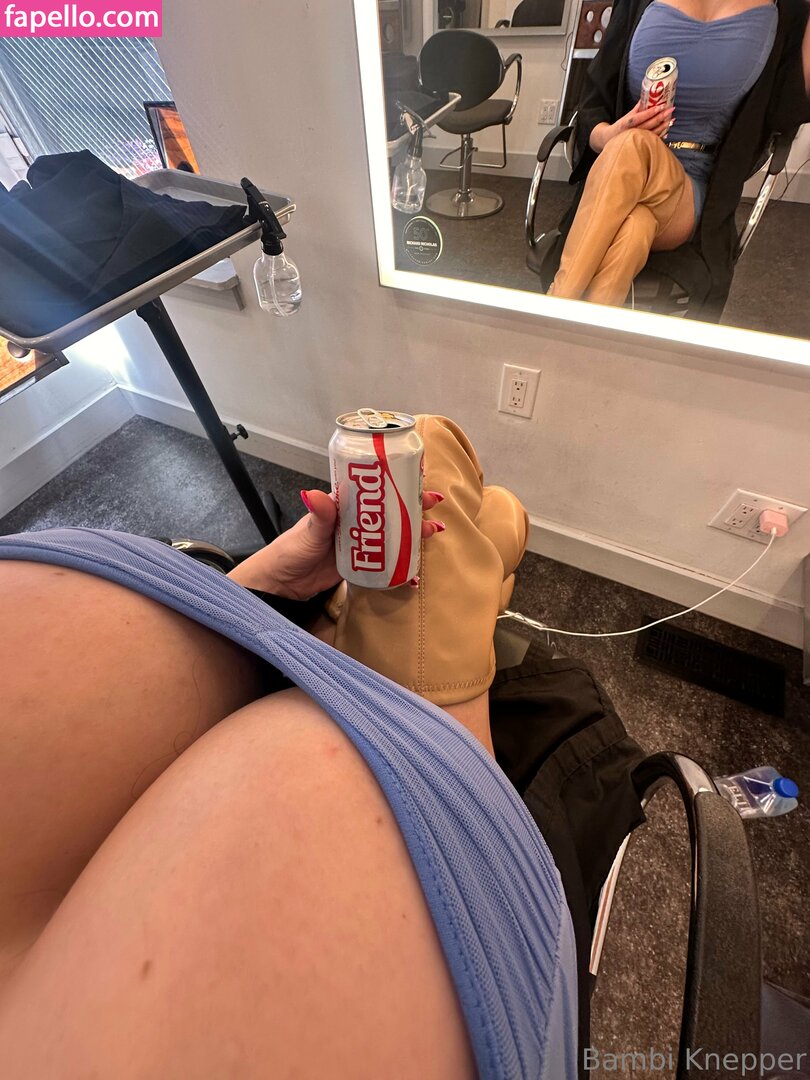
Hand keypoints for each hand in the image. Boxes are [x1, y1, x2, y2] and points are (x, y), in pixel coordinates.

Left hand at [227, 489, 445, 599]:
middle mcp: (356, 521)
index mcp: (344, 505)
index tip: (417, 479)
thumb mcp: (308, 530)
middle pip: (390, 510)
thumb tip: (315, 493)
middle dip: (413, 506)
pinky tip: (416, 571)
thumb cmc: (291, 550)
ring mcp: (362, 542)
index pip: (374, 489)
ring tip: (432, 532)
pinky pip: (387, 561)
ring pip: (393, 534)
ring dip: (413, 533)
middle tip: (433, 504)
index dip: (396, 482)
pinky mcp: (362, 563)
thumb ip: (318, 515)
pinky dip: (402, 564)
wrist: (284, 583)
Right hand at [590, 101, 674, 152]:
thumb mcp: (627, 116)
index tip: (661, 106)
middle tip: (671, 110)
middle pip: (649, 124)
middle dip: (661, 117)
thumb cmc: (620, 127)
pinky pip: (652, 141)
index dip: (652, 111)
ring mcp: (637, 140)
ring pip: (653, 133)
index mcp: (627, 123)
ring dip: (663, 126)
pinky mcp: (640, 145)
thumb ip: (638, 108)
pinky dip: (660, 136)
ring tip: (671, 119)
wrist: (610, 140)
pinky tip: (667, 131)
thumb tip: (647, 96)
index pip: (641, 117)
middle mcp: (632, 132)